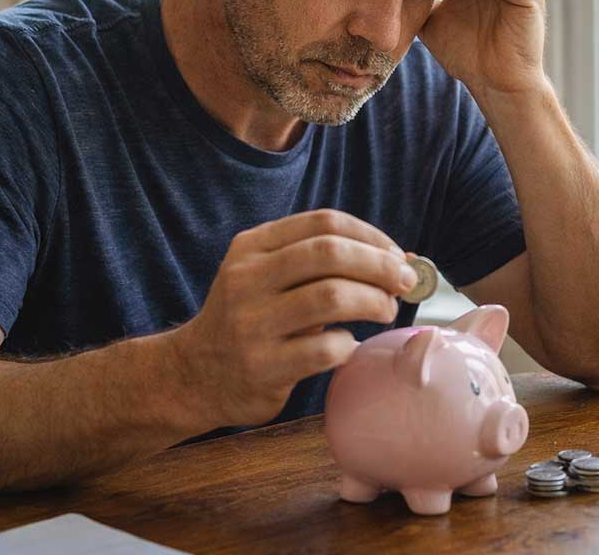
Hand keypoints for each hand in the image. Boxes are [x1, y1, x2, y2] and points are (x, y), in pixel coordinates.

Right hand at [163, 210, 417, 427]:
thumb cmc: (252, 320)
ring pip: (331, 296)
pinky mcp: (262, 367)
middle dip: (380, 265)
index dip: (371, 236)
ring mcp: (251, 324)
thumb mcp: (268, 276)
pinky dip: (349, 344)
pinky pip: (324, 348)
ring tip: (386, 311)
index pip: (324, 223)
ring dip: (373, 302)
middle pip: (330, 254)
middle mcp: (247, 279)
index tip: (397, 256)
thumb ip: (320, 262)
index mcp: (252, 247)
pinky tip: (349, 345)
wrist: (194, 375)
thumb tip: (400, 259)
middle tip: (404, 283)